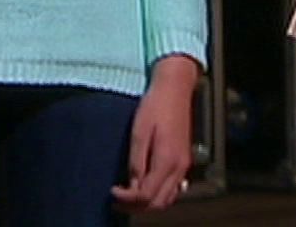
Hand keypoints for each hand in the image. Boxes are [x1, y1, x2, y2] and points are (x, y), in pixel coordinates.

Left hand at [112, 55, 197, 213]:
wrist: (174, 88)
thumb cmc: (155, 105)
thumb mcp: (139, 131)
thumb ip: (136, 161)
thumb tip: (132, 185)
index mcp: (167, 160)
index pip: (147, 195)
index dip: (127, 199)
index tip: (112, 192)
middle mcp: (179, 167)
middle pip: (159, 203)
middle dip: (137, 207)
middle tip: (117, 200)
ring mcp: (183, 165)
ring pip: (168, 198)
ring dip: (148, 204)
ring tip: (128, 196)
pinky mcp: (183, 160)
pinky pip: (173, 189)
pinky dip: (159, 195)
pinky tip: (145, 188)